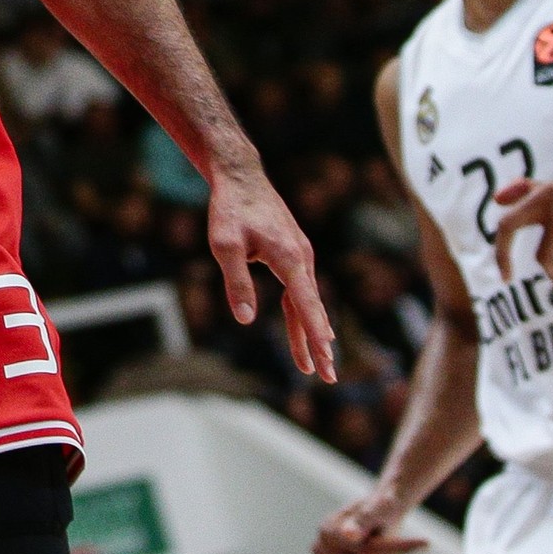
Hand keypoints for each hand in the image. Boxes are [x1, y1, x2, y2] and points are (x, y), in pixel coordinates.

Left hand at [207, 159, 338, 378]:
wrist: (240, 177)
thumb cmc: (230, 209)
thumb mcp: (224, 245)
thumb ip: (237, 282)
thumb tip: (247, 319)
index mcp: (289, 257)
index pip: (306, 302)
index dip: (315, 331)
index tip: (327, 355)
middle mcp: (301, 258)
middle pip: (312, 308)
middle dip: (319, 344)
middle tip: (328, 376)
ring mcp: (299, 255)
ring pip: (306, 302)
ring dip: (310, 333)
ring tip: (312, 367)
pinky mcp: (292, 254)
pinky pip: (299, 291)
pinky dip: (302, 314)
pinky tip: (303, 332)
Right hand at [314, 490, 428, 553]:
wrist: (378, 514)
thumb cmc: (381, 507)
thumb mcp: (380, 508)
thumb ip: (364, 520)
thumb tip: (348, 536)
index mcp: (328, 531)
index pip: (369, 552)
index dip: (398, 547)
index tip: (427, 542)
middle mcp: (320, 551)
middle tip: (382, 541)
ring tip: (375, 551)